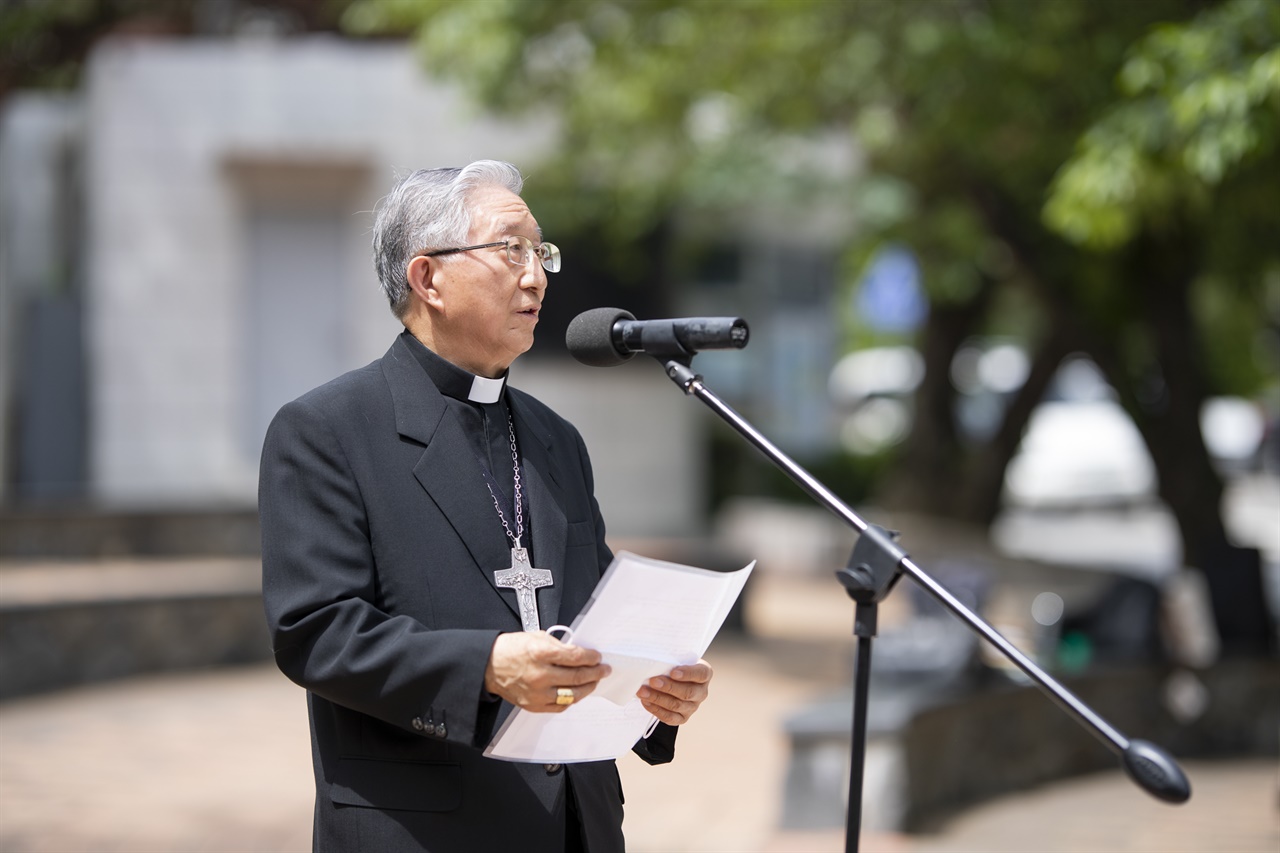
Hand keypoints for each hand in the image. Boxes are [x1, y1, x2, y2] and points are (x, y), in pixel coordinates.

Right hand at [485, 631, 610, 712]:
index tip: (598, 657)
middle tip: (604, 670)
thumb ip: (558, 646)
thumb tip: (579, 654)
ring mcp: (537, 693)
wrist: (488, 666)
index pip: (575, 657)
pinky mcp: (533, 706)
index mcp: (540, 653)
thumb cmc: (511, 649)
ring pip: (572, 695)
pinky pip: (560, 706)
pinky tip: (577, 692)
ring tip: (593, 681)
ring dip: (587, 688)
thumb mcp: (536, 637)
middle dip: (596, 673)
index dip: (591, 657)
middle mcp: (539, 675)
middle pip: (577, 677)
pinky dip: (572, 700)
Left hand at [637, 660, 712, 725]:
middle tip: (653, 681)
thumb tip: (655, 661)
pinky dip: (656, 710)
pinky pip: (670, 717)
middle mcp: (701, 692)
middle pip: (688, 692)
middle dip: (668, 687)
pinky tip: (646, 701)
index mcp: (704, 673)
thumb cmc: (674, 664)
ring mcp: (693, 706)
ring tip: (643, 691)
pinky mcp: (682, 718)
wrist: (671, 680)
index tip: (672, 672)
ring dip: (658, 698)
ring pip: (676, 705)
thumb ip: (671, 659)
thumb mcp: (677, 658)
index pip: (701, 674)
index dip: (688, 673)